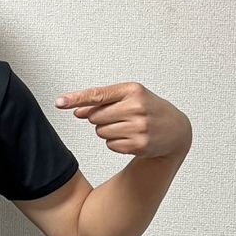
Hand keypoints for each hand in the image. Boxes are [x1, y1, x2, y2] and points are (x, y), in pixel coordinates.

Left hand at [54, 82, 190, 158]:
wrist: (176, 129)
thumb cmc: (149, 109)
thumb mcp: (130, 97)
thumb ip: (102, 101)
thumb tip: (77, 112)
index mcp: (132, 90)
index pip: (97, 95)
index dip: (76, 99)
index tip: (59, 102)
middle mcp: (136, 108)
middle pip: (95, 117)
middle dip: (100, 118)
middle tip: (119, 116)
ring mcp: (138, 127)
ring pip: (100, 132)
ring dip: (107, 131)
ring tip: (127, 126)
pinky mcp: (138, 145)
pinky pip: (110, 145)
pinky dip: (116, 142)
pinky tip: (131, 137)